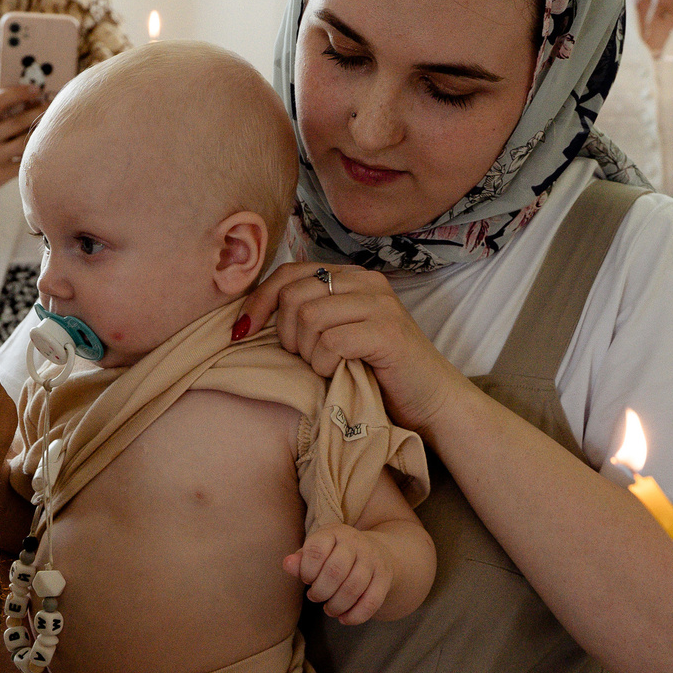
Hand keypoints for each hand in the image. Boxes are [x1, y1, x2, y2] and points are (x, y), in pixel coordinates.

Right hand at [0, 87, 44, 204]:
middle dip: (39, 112)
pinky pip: (23, 163)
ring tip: (52, 128)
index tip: (36, 89)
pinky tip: (45, 150)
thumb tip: (30, 101)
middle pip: (17, 121)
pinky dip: (36, 155)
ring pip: (23, 143)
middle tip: (53, 107)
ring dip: (41, 134)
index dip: (19, 92)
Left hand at [244, 261, 471, 434]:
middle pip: (294, 294)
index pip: (289, 272)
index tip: (242, 332)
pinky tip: (338, 373)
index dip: (259, 301)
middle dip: (286, 333)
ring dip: (307, 351)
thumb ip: (309, 315)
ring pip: (309, 316)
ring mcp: (379, 304)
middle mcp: (366, 282)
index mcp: (351, 277)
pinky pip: (331, 341)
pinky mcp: (387, 332)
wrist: (430, 400)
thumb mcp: (337, 334)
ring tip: (324, 367)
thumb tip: (250, 316)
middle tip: (303, 358)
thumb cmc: (377, 373)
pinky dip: (325, 364)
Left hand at [286, 524, 392, 623]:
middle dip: (320, 592)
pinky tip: (344, 619)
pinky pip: (371, 601)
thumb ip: (301, 559)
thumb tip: (287, 564)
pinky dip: (355, 616)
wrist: (376, 552)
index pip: (316, 551)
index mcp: (334, 532)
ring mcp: (373, 559)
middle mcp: (356, 542)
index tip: (307, 579)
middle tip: (315, 597)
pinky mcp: (385, 577)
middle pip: (335, 572)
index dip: (306, 571)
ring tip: (329, 609)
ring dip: (336, 606)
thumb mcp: (318, 550)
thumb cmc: (336, 554)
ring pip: (353, 588)